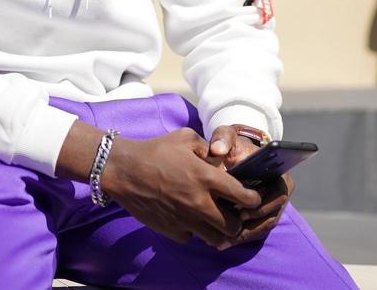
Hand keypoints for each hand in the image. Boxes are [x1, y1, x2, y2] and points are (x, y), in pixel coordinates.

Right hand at [97, 128, 260, 246]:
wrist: (124, 170)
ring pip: (215, 238)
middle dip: (237, 220)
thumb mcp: (186, 138)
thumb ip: (209, 148)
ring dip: (218, 230)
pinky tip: (189, 218)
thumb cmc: (156, 150)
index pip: (242, 196)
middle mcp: (199, 203)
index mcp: (206, 178)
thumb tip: (221, 159)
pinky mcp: (171, 230)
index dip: (252, 199)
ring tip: (214, 220)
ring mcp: (184, 220)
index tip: (252, 198)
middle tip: (233, 212)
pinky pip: (191, 237)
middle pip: (232, 226)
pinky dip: (193, 231)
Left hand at [206, 125, 293, 245]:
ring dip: (245, 235)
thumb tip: (217, 150)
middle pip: (271, 216)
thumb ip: (222, 138)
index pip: (279, 194)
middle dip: (251, 225)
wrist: (235, 155)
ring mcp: (272, 206)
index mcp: (279, 172)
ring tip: (224, 241)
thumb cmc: (233, 146)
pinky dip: (241, 237)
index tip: (243, 212)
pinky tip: (222, 242)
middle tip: (231, 230)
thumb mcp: (227, 136)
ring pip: (263, 227)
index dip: (262, 206)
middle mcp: (280, 191)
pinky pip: (255, 231)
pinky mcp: (262, 217)